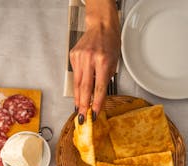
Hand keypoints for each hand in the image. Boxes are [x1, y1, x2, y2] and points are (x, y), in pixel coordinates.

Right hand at [70, 0, 119, 117]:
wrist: (101, 26)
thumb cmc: (110, 42)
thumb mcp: (114, 60)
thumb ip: (106, 78)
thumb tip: (98, 96)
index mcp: (103, 61)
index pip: (99, 87)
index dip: (96, 102)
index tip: (94, 113)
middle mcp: (90, 59)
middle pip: (85, 87)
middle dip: (83, 104)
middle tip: (82, 116)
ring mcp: (80, 57)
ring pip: (77, 83)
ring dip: (78, 97)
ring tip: (78, 108)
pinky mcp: (73, 56)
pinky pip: (75, 74)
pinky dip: (77, 84)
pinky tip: (79, 91)